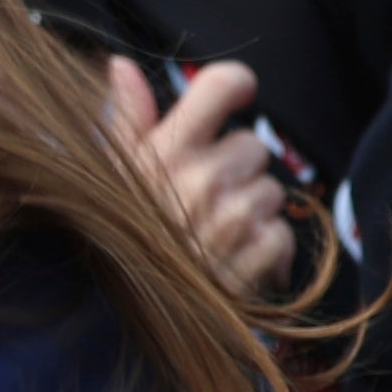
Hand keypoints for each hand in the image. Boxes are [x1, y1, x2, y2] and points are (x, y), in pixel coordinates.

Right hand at [102, 56, 292, 296]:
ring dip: (251, 212)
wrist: (119, 326)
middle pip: (254, 145)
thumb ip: (125, 119)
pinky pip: (281, 235)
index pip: (223, 83)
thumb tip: (120, 65)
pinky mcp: (254, 256)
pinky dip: (265, 250)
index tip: (236, 99)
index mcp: (166, 149)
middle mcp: (201, 177)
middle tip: (204, 198)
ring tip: (213, 235)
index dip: (237, 86)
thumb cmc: (119, 239)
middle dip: (236, 170)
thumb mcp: (110, 176)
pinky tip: (232, 262)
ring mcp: (231, 217)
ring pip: (271, 191)